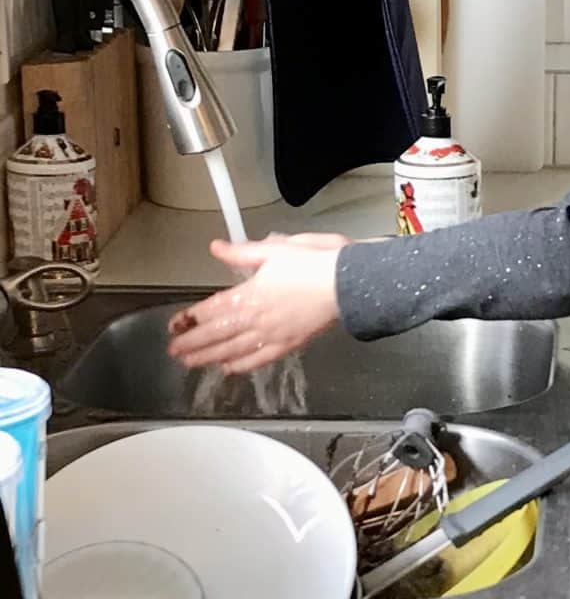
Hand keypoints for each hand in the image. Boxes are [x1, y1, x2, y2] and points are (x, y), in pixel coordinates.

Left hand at [166, 232, 353, 373]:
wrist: (346, 282)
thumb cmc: (315, 263)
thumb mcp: (275, 249)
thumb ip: (241, 252)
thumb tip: (217, 248)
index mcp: (250, 294)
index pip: (211, 309)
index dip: (190, 318)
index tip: (176, 324)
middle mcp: (257, 319)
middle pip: (217, 334)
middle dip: (193, 343)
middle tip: (174, 351)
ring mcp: (272, 334)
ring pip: (233, 350)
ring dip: (209, 357)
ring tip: (191, 363)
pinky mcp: (289, 343)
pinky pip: (260, 359)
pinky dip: (242, 365)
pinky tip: (230, 368)